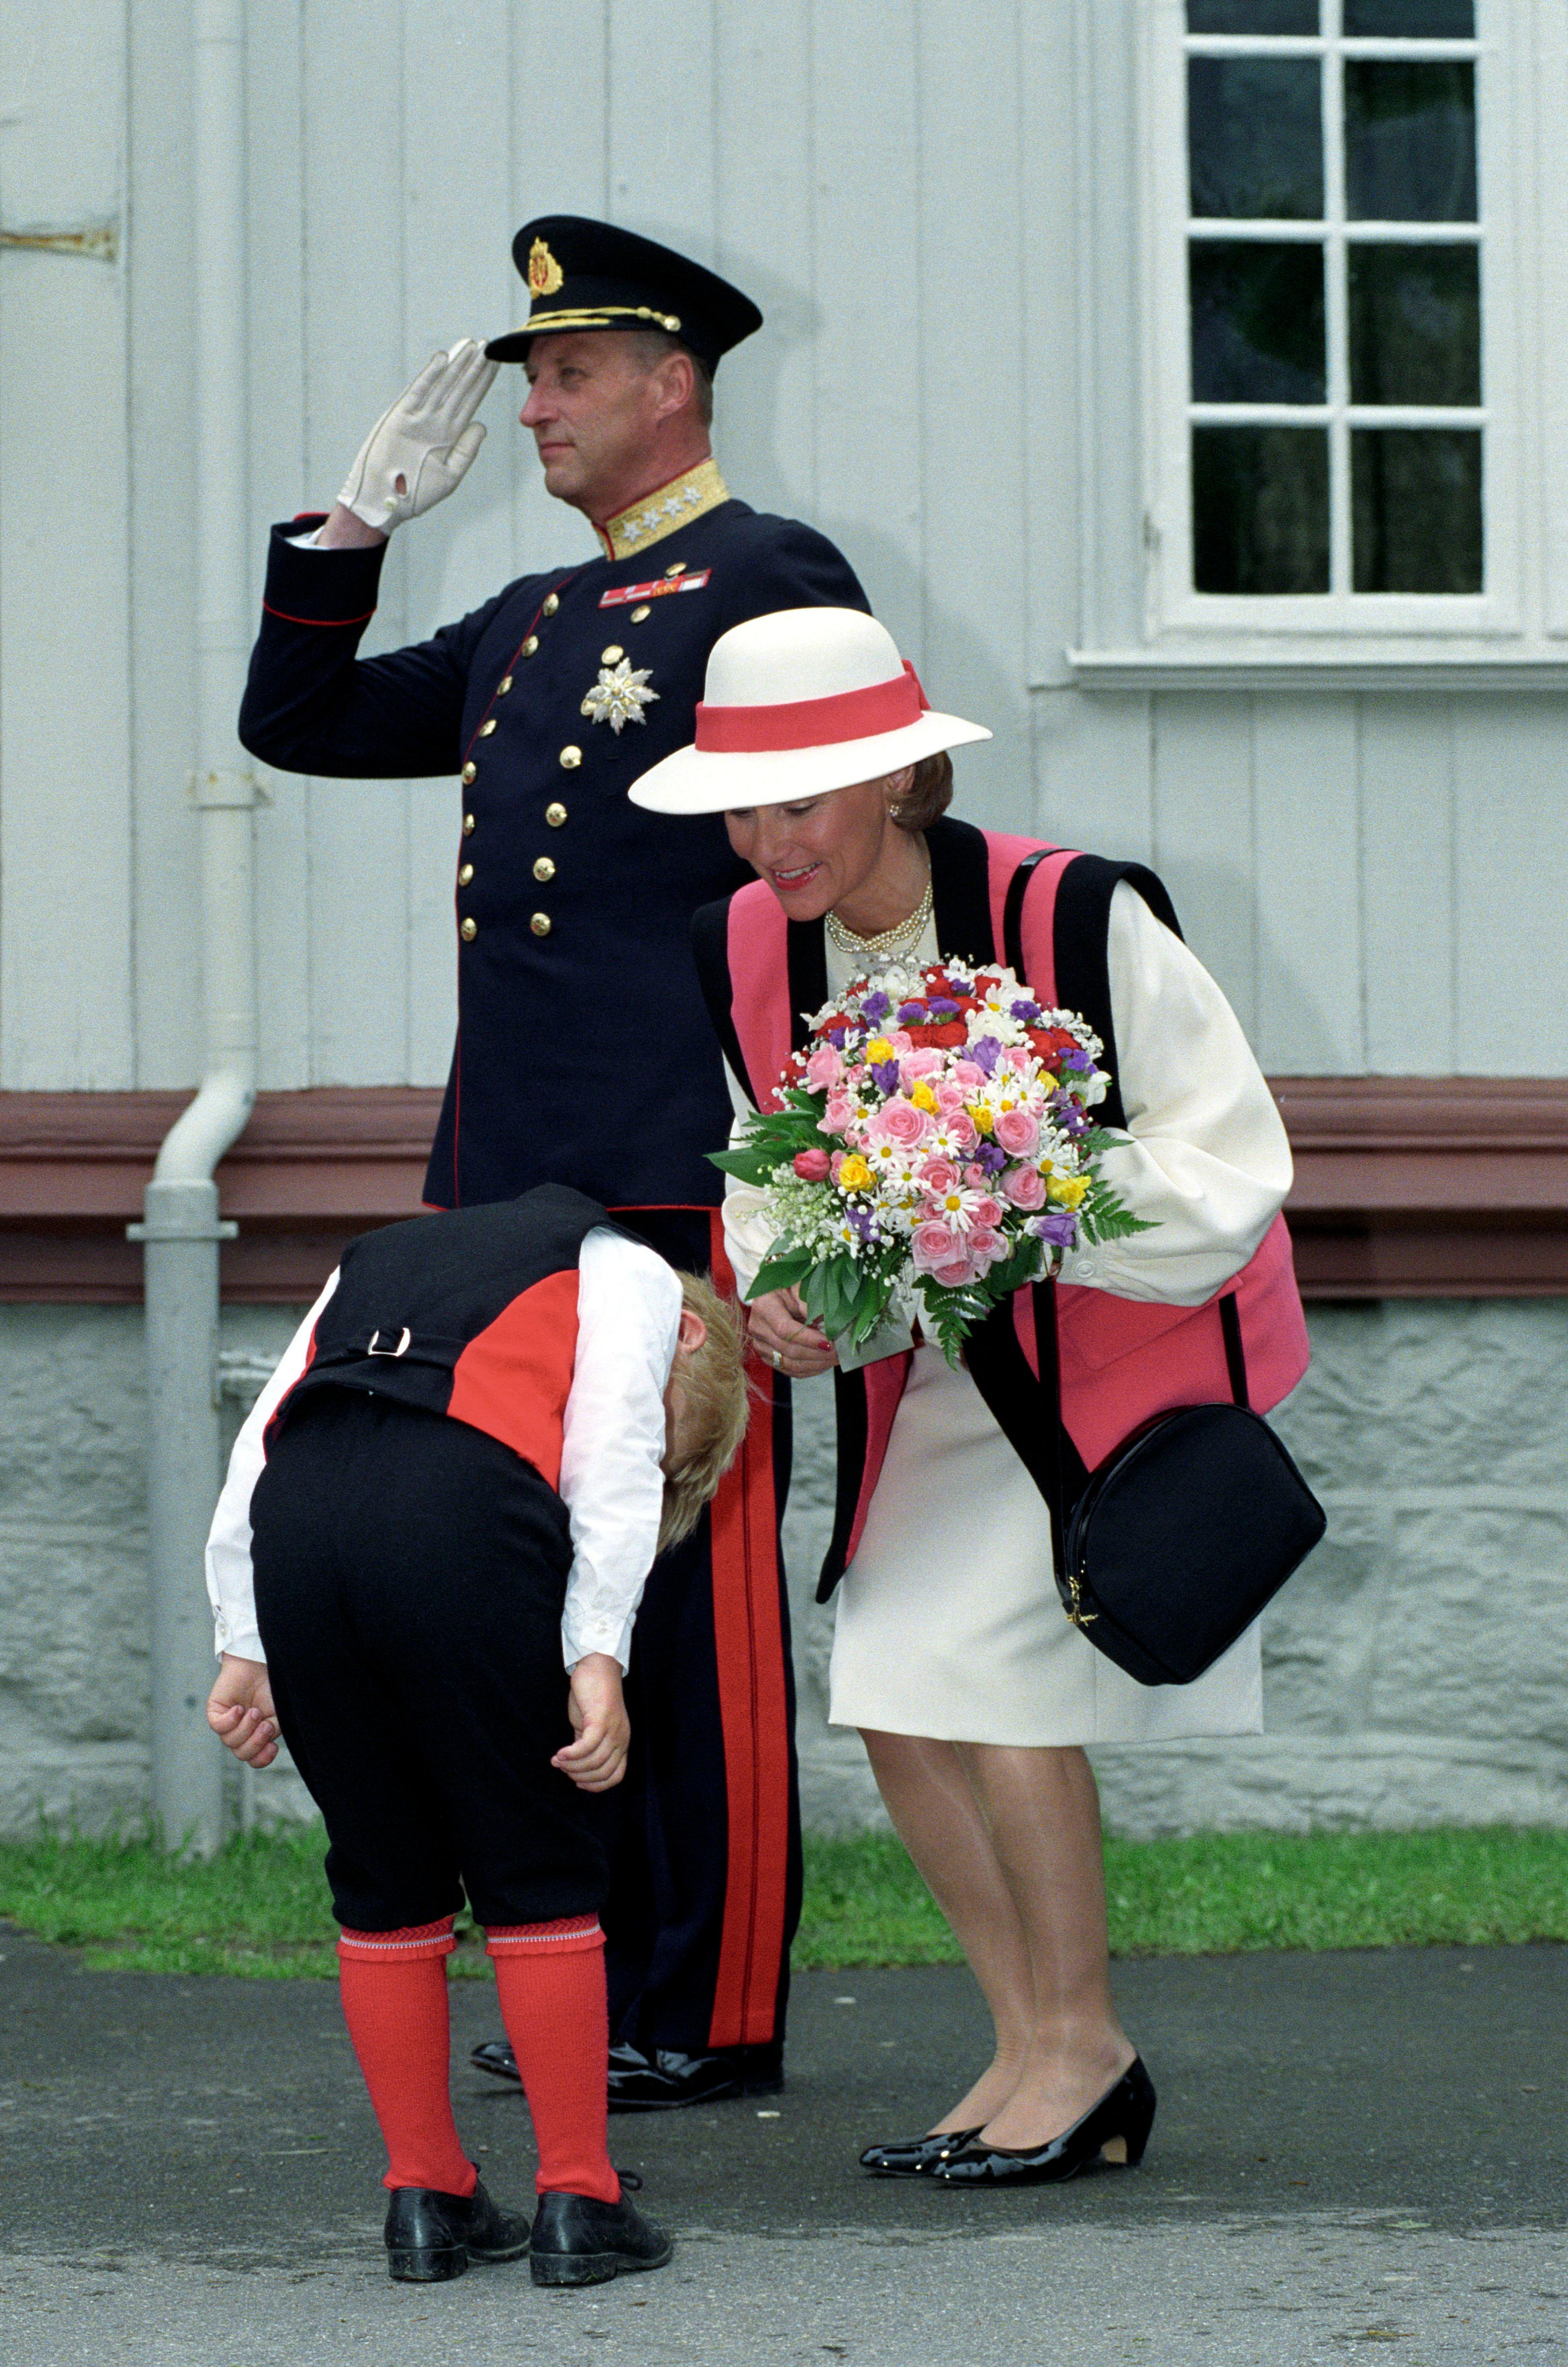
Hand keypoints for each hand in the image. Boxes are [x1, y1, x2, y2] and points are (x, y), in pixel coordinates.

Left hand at [205, 1654, 280, 1768]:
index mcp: (257, 1735)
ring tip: (255, 1711)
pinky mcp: (215, 1711)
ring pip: (230, 1741)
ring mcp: (228, 1723)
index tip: (273, 1747)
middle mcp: (241, 1732)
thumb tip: (267, 1745)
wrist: (260, 1663)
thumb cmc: (273, 1686)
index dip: (262, 1758)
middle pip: (242, 1754)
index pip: (255, 1759)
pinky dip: (230, 1720)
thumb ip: (274, 1731)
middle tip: (266, 1725)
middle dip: (255, 1743)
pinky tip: (240, 1708)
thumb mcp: (280, 1712)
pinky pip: (218, 1727)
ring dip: (245, 1728)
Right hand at [335, 338, 497, 536]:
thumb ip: (466, 451)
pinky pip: (418, 392)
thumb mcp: (450, 476)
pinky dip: (430, 375)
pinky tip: (443, 359)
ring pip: (442, 385)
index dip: (482, 382)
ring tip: (471, 345)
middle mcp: (435, 422)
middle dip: (472, 367)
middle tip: (487, 344)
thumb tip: (481, 424)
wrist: (385, 503)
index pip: (470, 402)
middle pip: (459, 389)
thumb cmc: (415, 495)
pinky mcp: (400, 417)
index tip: (495, 363)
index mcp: (449, 435)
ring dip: (456, 365)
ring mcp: (418, 418)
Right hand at [552, 1654, 629, 1791]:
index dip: (595, 1785)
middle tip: (563, 1768)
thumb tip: (573, 1764)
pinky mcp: (601, 1720)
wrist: (597, 1666)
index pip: (616, 1776)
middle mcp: (621, 1739)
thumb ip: (586, 1744)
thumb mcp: (591, 1725)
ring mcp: (613, 1730)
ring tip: (557, 1760)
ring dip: (572, 1766)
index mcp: (621, 1742)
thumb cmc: (592, 1695)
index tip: (576, 1782)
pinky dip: (572, 1755)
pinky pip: (587, 1747)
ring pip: (594, 1762)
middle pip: (603, 1773)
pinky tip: (559, 1754)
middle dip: (579, 1777)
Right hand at [746, 1286, 836, 1377]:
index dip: (808, 1339)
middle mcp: (758, 1328)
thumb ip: (810, 1301)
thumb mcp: (799, 1286)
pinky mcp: (767, 1356)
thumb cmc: (789, 1287)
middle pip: (788, 1349)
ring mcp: (760, 1345)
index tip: (829, 1342)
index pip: (785, 1330)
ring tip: (836, 1359)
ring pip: (790, 1364)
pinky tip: (824, 1364)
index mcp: (764, 1307)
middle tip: (840, 1353)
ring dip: (816, 1364)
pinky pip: (789, 1370)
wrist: (773, 1294)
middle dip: (817, 1354)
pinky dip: (809, 1370)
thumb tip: (825, 1321)